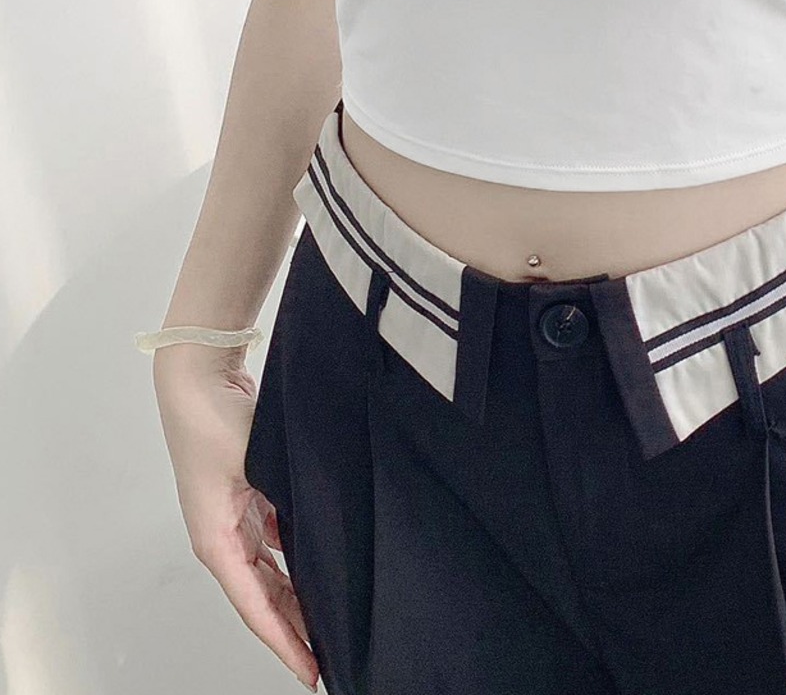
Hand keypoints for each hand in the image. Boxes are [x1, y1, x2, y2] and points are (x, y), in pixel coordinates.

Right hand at [152, 344, 318, 690]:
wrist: (199, 375)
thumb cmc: (214, 420)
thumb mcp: (256, 467)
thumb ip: (287, 503)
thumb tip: (322, 532)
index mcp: (216, 540)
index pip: (257, 606)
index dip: (286, 641)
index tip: (311, 670)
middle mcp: (223, 535)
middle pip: (265, 596)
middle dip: (297, 627)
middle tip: (332, 652)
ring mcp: (234, 516)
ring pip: (270, 571)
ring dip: (297, 594)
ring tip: (331, 617)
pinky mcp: (247, 495)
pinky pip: (273, 540)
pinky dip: (294, 558)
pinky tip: (320, 565)